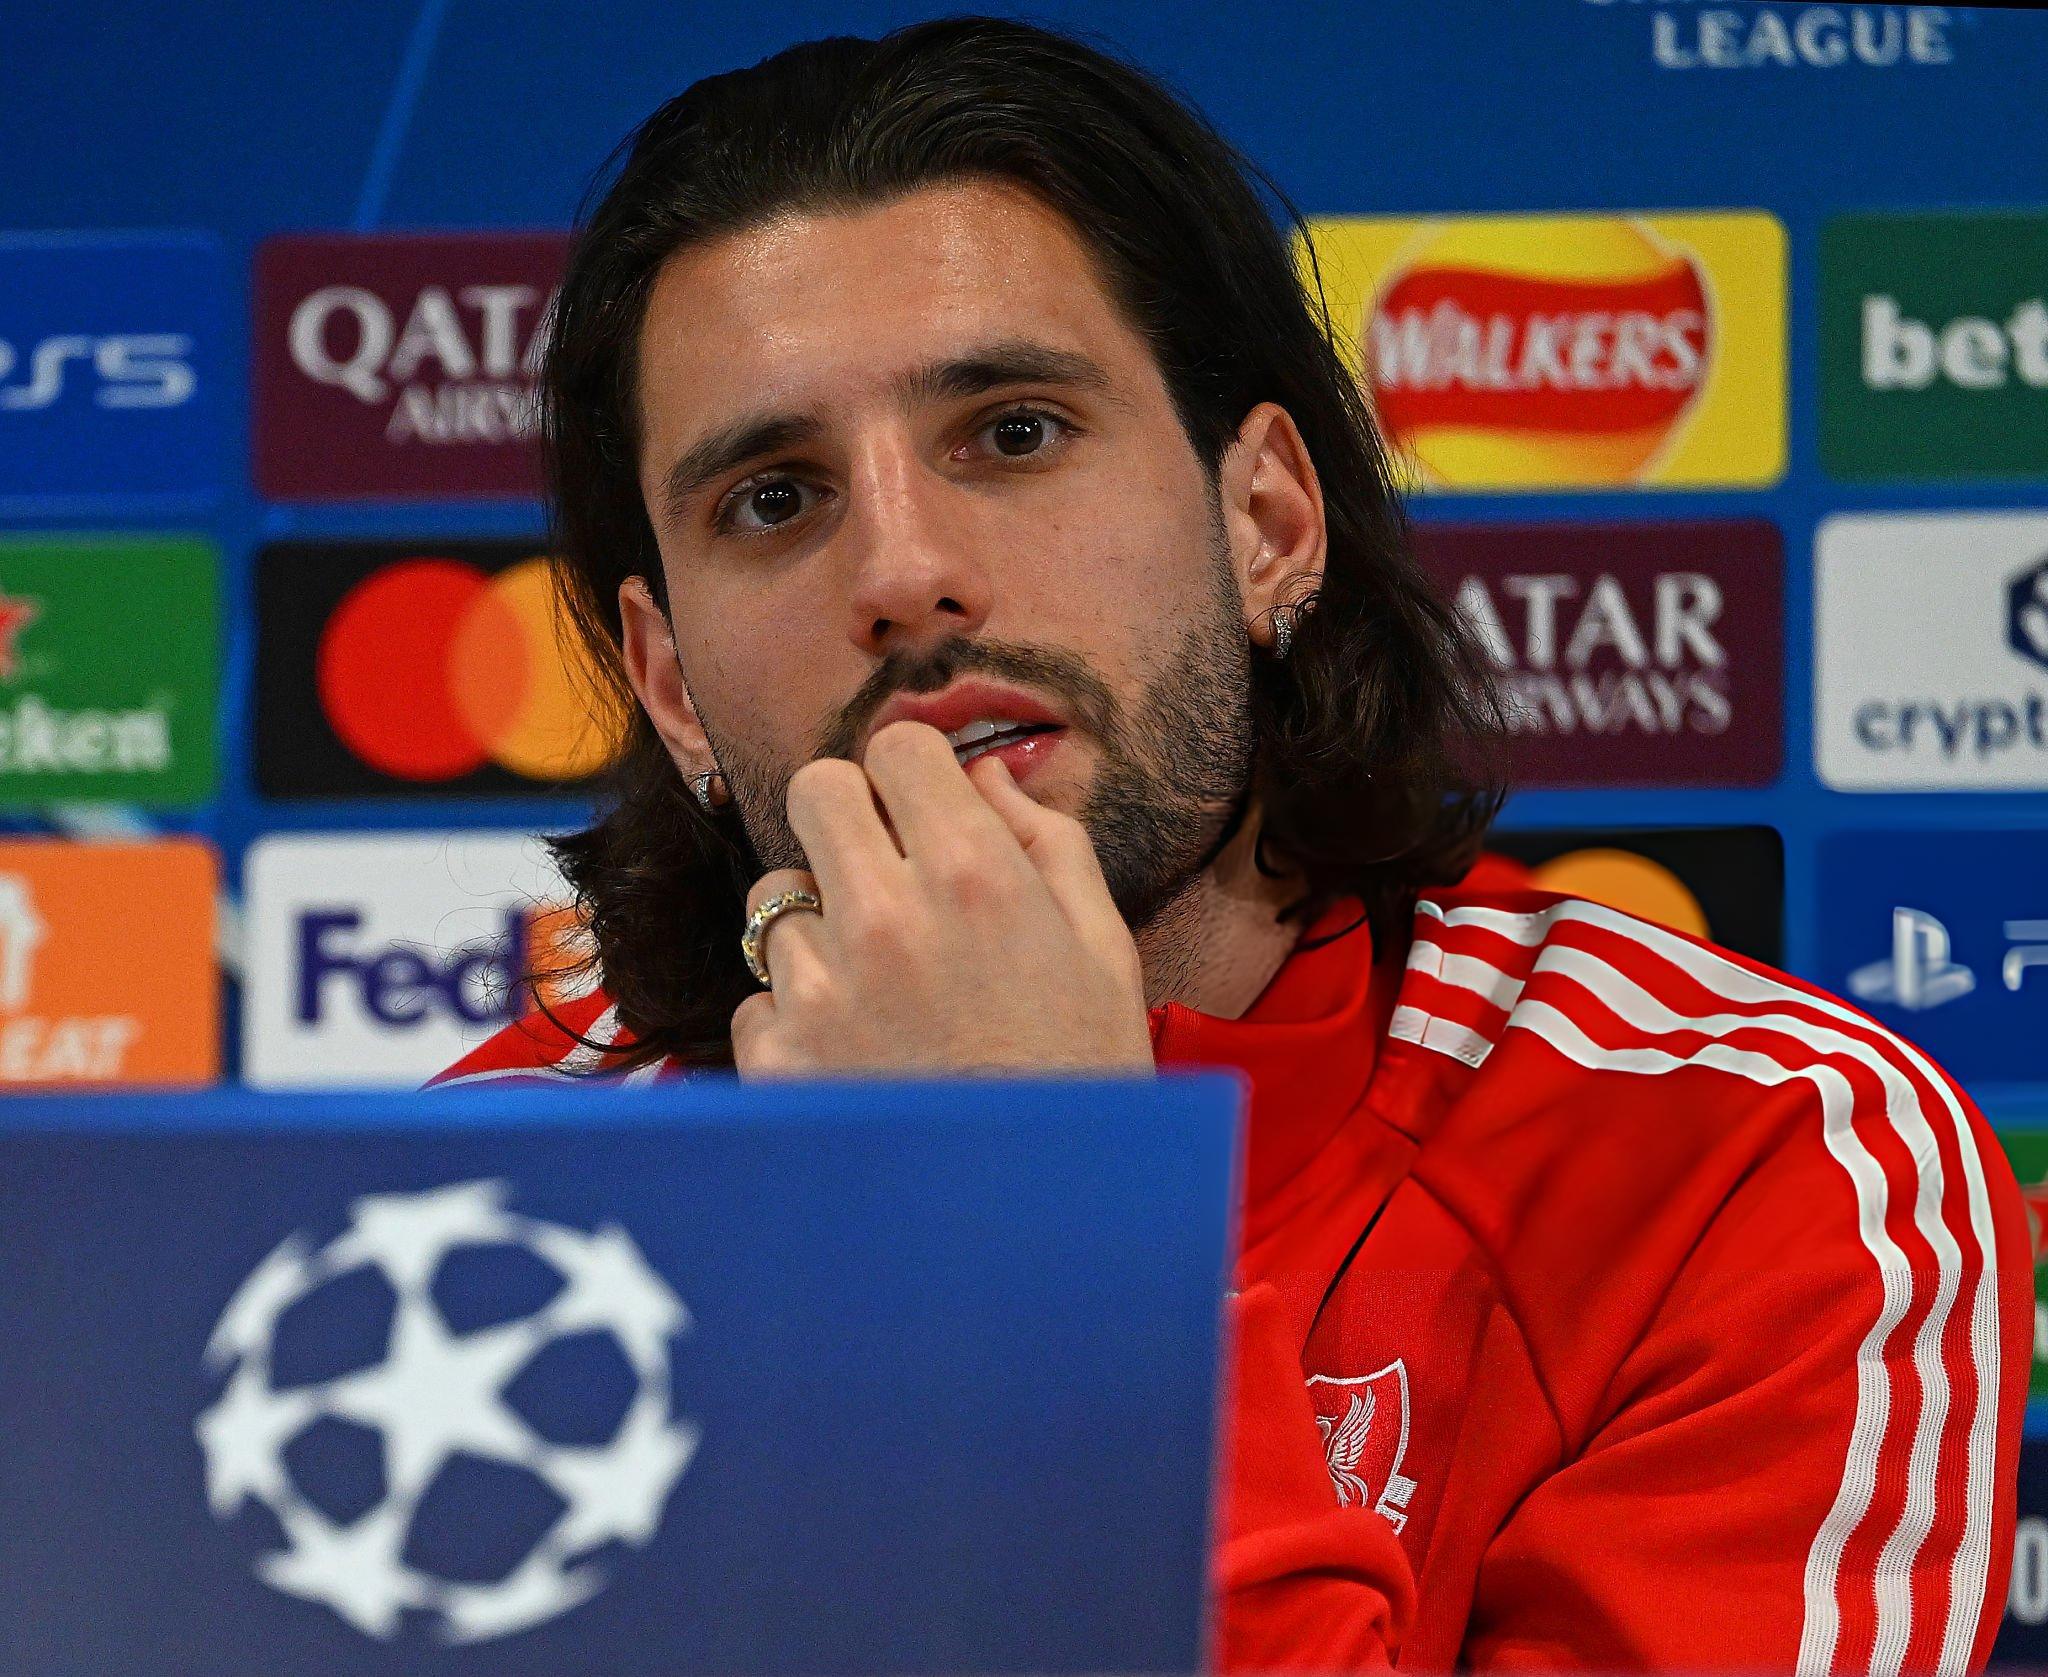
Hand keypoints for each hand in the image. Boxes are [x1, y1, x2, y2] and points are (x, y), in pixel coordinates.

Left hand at [730, 720, 1154, 1075]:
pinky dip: (797, 1018)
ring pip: (777, 897)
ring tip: (882, 988)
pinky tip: (858, 1054)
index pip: (897, 747)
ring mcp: (820, 989)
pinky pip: (760, 997)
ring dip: (820, 926)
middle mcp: (886, 916)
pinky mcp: (777, 1059)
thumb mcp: (1102, 950)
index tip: (920, 806)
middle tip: (883, 869)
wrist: (1032, 1226)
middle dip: (848, 817)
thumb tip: (988, 777)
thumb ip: (1047, 844)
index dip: (910, 772)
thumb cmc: (1081, 1080)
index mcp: (975, 876)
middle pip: (815, 790)